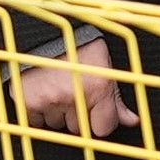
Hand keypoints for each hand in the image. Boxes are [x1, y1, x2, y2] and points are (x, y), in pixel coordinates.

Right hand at [20, 36, 137, 137]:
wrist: (41, 31)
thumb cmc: (76, 45)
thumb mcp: (102, 66)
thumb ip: (116, 99)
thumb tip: (131, 120)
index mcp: (98, 87)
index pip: (104, 128)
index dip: (100, 120)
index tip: (95, 111)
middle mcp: (74, 94)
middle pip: (78, 128)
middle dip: (76, 114)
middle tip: (71, 91)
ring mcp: (49, 99)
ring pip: (57, 125)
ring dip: (57, 111)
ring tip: (56, 87)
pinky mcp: (28, 102)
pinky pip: (36, 122)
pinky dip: (37, 112)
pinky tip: (42, 92)